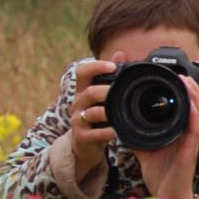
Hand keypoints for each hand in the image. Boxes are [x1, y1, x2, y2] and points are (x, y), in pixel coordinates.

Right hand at [68, 52, 123, 177]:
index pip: (82, 72)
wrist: (84, 145)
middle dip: (105, 91)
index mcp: (83, 90)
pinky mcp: (81, 137)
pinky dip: (107, 132)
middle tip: (119, 91)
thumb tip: (120, 53)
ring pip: (91, 112)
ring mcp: (78, 120)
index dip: (96, 66)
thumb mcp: (101, 97)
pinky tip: (117, 131)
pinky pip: (94, 134)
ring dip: (107, 112)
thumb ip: (110, 75)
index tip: (112, 66)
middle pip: (89, 92)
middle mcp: (78, 103)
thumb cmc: (96, 117)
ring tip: (119, 112)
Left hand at [132, 73, 198, 198]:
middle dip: (191, 89)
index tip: (177, 78)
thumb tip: (122, 125)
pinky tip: (191, 105)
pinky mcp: (190, 151)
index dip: (185, 93)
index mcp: (179, 133)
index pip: (186, 108)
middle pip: (196, 107)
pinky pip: (194, 130)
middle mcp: (188, 135)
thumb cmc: (160, 176)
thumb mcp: (145, 150)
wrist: (166, 198)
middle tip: (184, 74)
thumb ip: (137, 136)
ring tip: (187, 81)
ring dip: (194, 96)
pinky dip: (193, 115)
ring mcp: (191, 143)